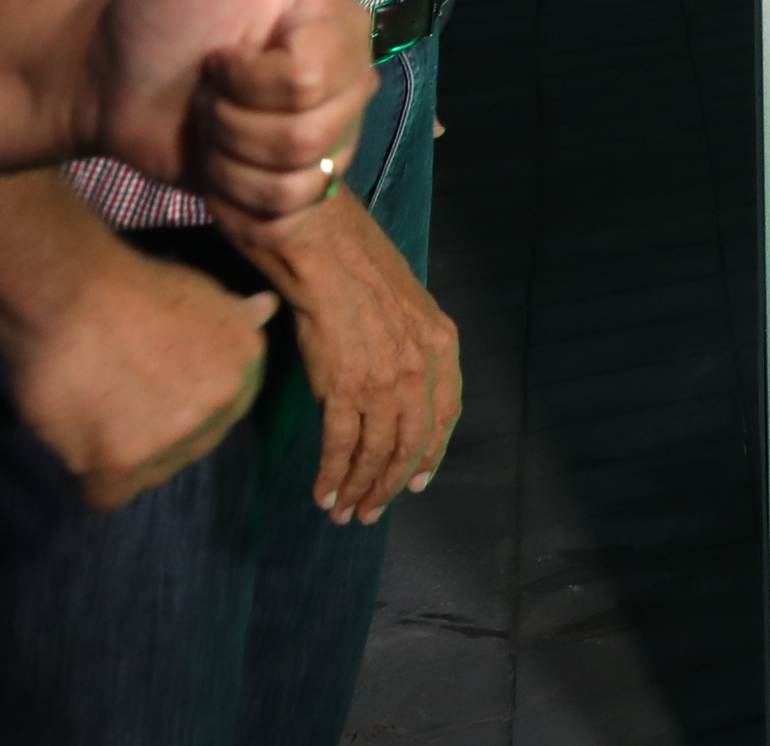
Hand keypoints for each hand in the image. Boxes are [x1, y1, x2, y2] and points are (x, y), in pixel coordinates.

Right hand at [10, 248, 275, 510]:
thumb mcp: (200, 292)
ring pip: (152, 472)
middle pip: (191, 445)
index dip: (187, 404)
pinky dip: (95, 477)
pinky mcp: (121, 464)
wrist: (72, 294)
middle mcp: (219, 404)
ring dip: (126, 454)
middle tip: (122, 401)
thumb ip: (234, 317)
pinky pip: (109, 495)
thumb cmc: (131, 286)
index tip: (157, 389)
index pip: (224, 410)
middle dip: (161, 431)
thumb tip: (266, 308)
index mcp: (246, 363)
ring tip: (96, 414)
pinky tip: (82, 446)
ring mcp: (173, 437)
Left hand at [93, 0, 372, 221]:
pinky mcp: (290, 193)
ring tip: (206, 128)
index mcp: (342, 34)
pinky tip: (213, 168)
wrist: (113, 73)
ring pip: (293, 186)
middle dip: (232, 123)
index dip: (250, 79)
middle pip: (306, 142)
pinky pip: (283, 222)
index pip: (311, 83)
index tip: (219, 54)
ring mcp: (322, 146)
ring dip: (226, 163)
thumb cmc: (169, 11)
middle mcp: (347, 91)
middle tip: (206, 92)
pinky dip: (234, 204)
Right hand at [254, 192, 461, 523]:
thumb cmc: (363, 273)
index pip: (445, 416)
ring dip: (361, 489)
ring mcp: (385, 384)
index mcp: (442, 347)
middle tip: (373, 510)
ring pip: (377, 454)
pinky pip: (342, 448)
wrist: (331, 258)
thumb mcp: (409, 308)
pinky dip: (333, 476)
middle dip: (391, 484)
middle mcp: (420, 371)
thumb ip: (411, 349)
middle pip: (410, 444)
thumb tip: (395, 388)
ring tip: (346, 511)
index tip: (417, 481)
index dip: (431, 454)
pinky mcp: (345, 391)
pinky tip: (324, 492)